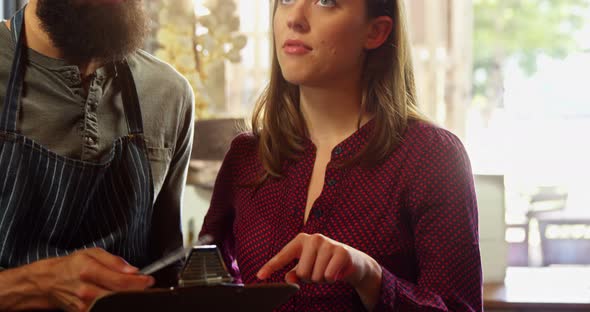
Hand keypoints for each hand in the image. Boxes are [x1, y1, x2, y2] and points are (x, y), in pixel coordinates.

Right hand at [27, 248, 153, 311]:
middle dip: (137, 291)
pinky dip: (117, 303)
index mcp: (88, 271)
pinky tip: (120, 296)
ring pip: (114, 305)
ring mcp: (84, 305)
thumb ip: (115, 261)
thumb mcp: (92, 253)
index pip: (120, 281)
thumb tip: (133, 270)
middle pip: (119, 296)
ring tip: (133, 290)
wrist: (50, 282)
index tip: (149, 280)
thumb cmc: (72, 265)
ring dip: (128, 298)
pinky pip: (106, 309)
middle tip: (145, 286)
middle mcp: (86, 290)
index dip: (139, 282)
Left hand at [256, 233, 380, 287]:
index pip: (283, 255)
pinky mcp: (341, 251)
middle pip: (302, 272)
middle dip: (310, 278)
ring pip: (315, 276)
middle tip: (319, 271)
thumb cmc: (325, 263)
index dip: (271, 266)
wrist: (353, 261)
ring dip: (322, 279)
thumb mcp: (308, 267)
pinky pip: (328, 275)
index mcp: (301, 240)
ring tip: (328, 270)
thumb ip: (295, 273)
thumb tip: (288, 279)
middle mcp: (313, 238)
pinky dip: (331, 279)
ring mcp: (328, 243)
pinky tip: (336, 271)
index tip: (259, 276)